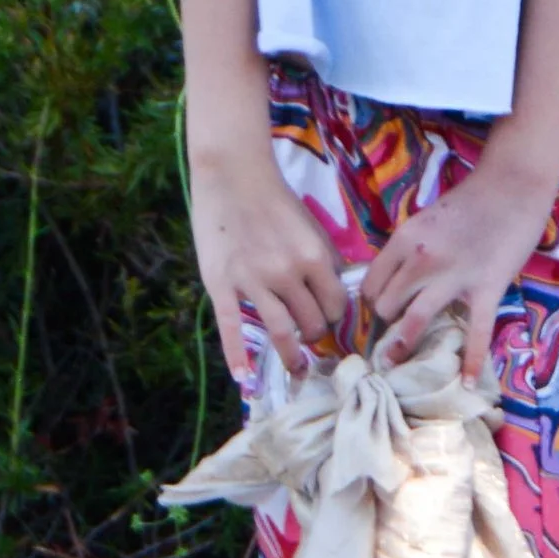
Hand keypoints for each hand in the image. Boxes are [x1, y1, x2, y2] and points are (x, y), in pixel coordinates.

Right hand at [189, 141, 346, 381]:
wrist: (233, 176)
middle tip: (312, 341)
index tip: (329, 323)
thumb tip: (336, 296)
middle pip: (311, 323)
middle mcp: (287, 273)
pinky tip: (245, 381)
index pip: (336, 306)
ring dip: (292, 356)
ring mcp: (253, 281)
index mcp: (315, 258)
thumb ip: (324, 262)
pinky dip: (238, 358)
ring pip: (280, 332)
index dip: (334, 317)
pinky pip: (232, 329)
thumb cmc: (276, 200)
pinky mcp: (222, 285)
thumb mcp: (312, 228)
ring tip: (298, 369)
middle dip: (315, 336)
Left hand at [365, 157, 552, 381]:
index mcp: (403, 239)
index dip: (372, 301)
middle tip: (394, 331)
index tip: (380, 310)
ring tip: (396, 364)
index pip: (370, 283)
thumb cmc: (470, 201)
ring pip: (413, 321)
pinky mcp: (487, 289)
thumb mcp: (425, 220)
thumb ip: (407, 250)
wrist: (513, 187)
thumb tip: (394, 282)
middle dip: (387, 322)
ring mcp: (454, 276)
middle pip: (386, 305)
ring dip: (403, 344)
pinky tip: (468, 381)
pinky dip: (472, 360)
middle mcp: (421, 260)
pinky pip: (476, 332)